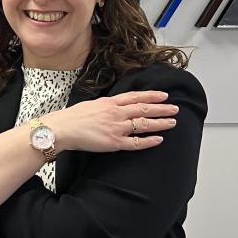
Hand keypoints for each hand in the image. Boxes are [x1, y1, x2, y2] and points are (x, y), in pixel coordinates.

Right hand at [43, 91, 177, 152]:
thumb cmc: (73, 117)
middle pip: (144, 109)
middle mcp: (116, 113)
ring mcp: (116, 128)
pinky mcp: (114, 143)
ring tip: (172, 122)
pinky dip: (148, 141)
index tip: (163, 95)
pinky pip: (136, 143)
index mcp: (110, 102)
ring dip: (160, 123)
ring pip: (144, 124)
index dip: (151, 95)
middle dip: (161, 108)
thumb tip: (115, 106)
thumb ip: (106, 105)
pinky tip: (158, 140)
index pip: (136, 96)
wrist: (62, 128)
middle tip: (175, 108)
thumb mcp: (91, 104)